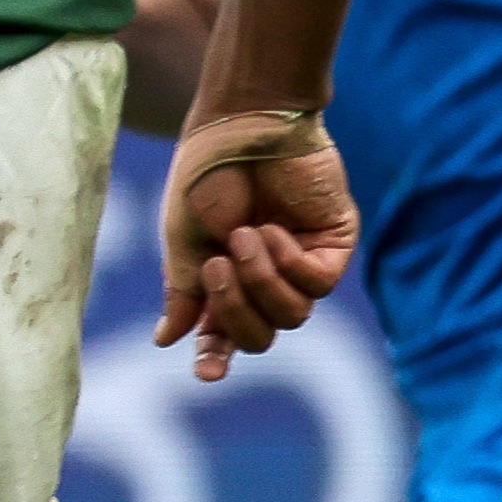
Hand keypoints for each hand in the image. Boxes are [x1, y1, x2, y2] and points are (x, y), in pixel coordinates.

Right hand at [157, 108, 359, 382]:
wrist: (244, 125)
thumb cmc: (207, 175)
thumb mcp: (185, 237)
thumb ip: (185, 289)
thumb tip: (167, 340)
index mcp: (224, 282)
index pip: (222, 336)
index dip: (215, 359)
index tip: (207, 376)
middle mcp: (265, 280)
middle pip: (261, 337)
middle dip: (235, 311)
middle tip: (215, 267)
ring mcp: (301, 264)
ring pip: (292, 317)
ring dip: (260, 281)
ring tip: (243, 236)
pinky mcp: (333, 247)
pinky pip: (317, 284)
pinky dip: (288, 261)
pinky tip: (274, 230)